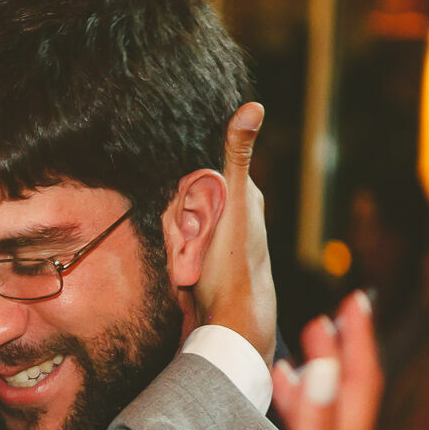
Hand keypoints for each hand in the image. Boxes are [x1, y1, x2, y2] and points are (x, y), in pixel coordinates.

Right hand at [196, 102, 276, 363]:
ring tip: (191, 268)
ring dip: (175, 251)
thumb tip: (253, 107)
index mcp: (244, 195)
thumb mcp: (236, 205)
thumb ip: (239, 156)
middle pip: (182, 206)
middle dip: (178, 229)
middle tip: (193, 249)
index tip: (193, 221)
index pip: (194, 180)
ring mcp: (215, 241)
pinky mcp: (202, 263)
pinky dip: (176, 266)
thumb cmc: (237, 265)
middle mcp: (231, 216)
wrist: (230, 322)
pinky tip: (187, 279)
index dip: (186, 200)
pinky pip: (174, 253)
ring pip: (175, 231)